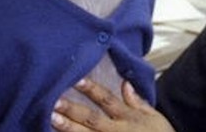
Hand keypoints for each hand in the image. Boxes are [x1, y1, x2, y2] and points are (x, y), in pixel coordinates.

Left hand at [51, 79, 174, 131]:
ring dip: (69, 129)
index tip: (77, 79)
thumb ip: (137, 102)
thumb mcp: (154, 118)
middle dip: (73, 111)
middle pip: (92, 119)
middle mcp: (118, 131)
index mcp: (128, 118)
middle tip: (54, 102)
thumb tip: (124, 83)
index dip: (92, 90)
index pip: (107, 101)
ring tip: (50, 120)